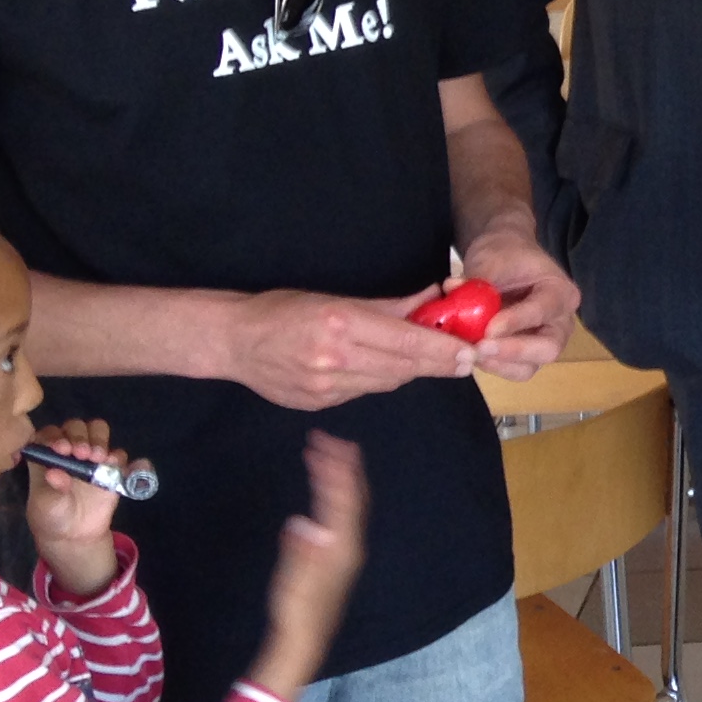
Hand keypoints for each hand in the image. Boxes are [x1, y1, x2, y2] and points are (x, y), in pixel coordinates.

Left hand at [24, 417, 124, 594]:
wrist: (74, 534)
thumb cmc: (51, 515)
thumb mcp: (46, 504)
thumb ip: (52, 488)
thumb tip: (55, 473)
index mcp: (47, 455)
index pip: (50, 433)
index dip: (56, 436)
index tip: (63, 449)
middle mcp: (69, 450)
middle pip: (77, 426)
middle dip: (80, 436)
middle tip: (83, 454)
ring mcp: (91, 457)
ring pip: (98, 431)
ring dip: (100, 440)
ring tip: (99, 459)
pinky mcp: (112, 468)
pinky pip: (122, 456)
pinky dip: (124, 458)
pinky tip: (125, 469)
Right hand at [219, 291, 477, 409]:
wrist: (234, 342)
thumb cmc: (284, 311)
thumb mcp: (336, 299)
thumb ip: (389, 306)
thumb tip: (433, 300)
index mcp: (340, 323)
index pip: (406, 340)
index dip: (441, 349)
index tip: (468, 352)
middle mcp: (334, 357)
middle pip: (403, 366)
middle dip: (437, 363)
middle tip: (464, 360)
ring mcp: (325, 385)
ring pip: (387, 382)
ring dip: (408, 370)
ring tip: (423, 357)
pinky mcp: (319, 403)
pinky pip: (364, 392)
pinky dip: (378, 379)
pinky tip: (377, 366)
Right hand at [248, 433, 365, 700]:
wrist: (303, 640)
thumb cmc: (296, 613)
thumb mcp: (294, 583)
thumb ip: (301, 552)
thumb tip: (305, 524)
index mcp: (342, 546)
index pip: (343, 499)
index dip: (336, 470)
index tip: (323, 444)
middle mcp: (349, 545)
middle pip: (352, 497)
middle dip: (342, 466)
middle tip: (328, 439)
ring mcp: (345, 550)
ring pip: (348, 505)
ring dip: (340, 477)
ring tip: (330, 453)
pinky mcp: (336, 556)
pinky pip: (342, 515)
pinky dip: (336, 495)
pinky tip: (327, 491)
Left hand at [455, 224, 579, 381]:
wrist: (504, 259)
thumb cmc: (505, 255)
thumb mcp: (493, 259)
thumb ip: (477, 278)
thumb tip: (453, 289)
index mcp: (561, 293)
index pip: (543, 310)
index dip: (516, 322)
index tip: (488, 329)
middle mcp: (560, 322)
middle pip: (548, 349)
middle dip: (513, 352)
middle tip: (480, 348)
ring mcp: (542, 342)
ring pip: (529, 366)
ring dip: (499, 364)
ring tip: (471, 352)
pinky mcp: (523, 354)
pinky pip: (511, 369)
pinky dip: (490, 365)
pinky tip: (470, 352)